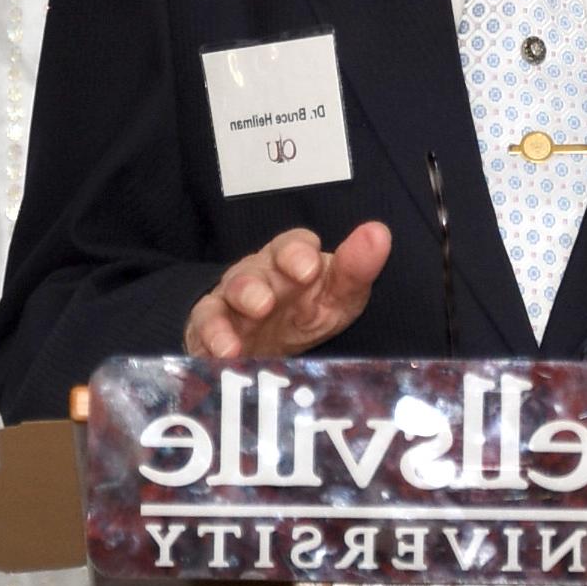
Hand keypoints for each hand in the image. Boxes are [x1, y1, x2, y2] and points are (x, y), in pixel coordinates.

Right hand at [185, 222, 392, 361]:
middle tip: (268, 301)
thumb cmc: (304, 312)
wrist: (260, 344)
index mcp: (293, 262)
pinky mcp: (209, 327)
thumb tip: (379, 232)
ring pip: (232, 292)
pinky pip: (208, 325)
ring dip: (241, 302)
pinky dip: (214, 337)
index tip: (307, 269)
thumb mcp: (337, 297)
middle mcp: (260, 274)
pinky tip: (224, 353)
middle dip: (261, 282)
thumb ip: (356, 270)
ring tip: (252, 317)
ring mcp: (232, 300)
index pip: (294, 246)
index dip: (298, 254)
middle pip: (257, 269)